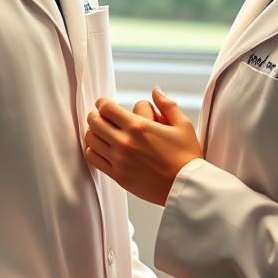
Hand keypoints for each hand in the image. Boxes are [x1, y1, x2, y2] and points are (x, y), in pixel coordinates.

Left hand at [84, 87, 202, 205]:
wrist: (186, 187)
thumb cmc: (187, 157)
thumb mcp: (183, 125)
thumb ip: (167, 105)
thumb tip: (156, 91)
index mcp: (139, 126)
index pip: (106, 108)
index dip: (102, 103)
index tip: (104, 104)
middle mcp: (125, 142)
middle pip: (95, 122)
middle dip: (95, 115)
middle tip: (99, 116)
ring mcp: (119, 160)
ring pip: (91, 140)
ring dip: (92, 132)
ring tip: (99, 131)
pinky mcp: (118, 176)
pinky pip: (94, 159)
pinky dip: (92, 150)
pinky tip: (99, 148)